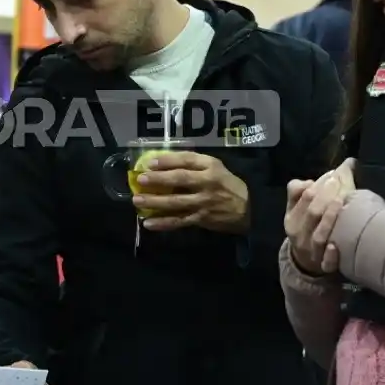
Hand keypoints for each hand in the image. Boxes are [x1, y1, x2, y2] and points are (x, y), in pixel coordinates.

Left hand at [131, 151, 248, 232]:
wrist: (248, 209)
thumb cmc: (227, 184)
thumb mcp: (216, 167)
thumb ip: (194, 163)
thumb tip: (164, 161)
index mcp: (211, 167)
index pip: (186, 160)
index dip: (167, 160)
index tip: (149, 162)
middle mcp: (207, 183)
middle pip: (179, 179)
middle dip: (158, 179)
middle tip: (140, 180)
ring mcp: (203, 203)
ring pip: (176, 202)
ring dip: (155, 202)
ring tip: (137, 201)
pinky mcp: (200, 219)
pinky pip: (179, 222)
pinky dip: (163, 223)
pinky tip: (148, 224)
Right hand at [284, 158, 354, 274]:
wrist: (305, 263)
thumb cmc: (305, 228)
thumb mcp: (295, 210)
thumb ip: (299, 191)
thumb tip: (315, 177)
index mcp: (291, 219)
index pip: (303, 197)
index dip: (317, 185)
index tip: (333, 175)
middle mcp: (299, 235)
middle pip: (311, 213)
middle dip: (325, 196)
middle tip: (339, 182)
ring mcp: (311, 251)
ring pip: (319, 236)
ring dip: (329, 218)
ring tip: (341, 201)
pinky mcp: (323, 266)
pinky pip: (326, 262)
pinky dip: (330, 255)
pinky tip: (335, 245)